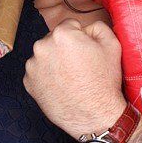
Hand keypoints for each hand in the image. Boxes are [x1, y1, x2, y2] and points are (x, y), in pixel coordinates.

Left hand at [24, 19, 126, 136]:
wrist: (95, 117)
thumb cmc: (104, 83)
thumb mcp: (113, 46)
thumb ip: (98, 27)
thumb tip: (87, 27)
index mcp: (62, 34)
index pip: (69, 26)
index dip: (80, 38)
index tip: (85, 53)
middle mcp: (42, 46)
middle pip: (54, 40)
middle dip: (64, 49)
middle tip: (78, 68)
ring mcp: (33, 66)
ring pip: (44, 56)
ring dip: (54, 62)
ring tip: (69, 79)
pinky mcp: (28, 82)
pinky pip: (37, 73)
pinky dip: (46, 77)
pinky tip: (61, 87)